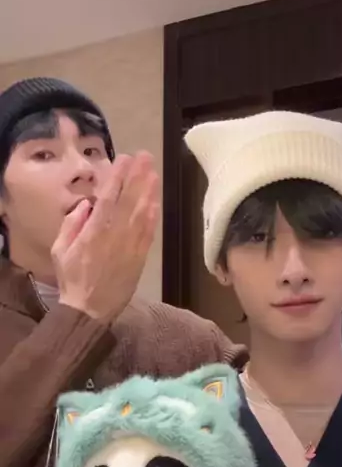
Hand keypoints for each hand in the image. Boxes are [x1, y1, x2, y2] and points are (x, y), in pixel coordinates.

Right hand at [53, 151, 159, 323]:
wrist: (90, 310)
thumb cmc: (72, 279)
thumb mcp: (60, 250)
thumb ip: (71, 224)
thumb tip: (86, 205)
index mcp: (94, 232)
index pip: (108, 197)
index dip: (118, 176)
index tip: (125, 159)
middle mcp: (115, 235)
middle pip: (130, 200)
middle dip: (138, 176)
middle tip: (146, 157)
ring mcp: (130, 246)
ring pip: (143, 214)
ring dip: (149, 192)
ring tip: (154, 173)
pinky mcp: (140, 258)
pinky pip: (149, 232)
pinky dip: (153, 216)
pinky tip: (156, 202)